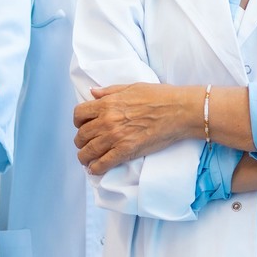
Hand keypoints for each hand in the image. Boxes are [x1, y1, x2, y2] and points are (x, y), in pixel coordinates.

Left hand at [74, 84, 194, 174]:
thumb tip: (92, 92)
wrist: (178, 110)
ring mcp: (115, 137)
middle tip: (85, 144)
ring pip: (88, 151)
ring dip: (84, 156)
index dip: (78, 121)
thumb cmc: (159, 96)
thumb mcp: (131, 87)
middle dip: (81, 140)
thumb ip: (109, 91)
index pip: (79, 114)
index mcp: (107, 103)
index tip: (82, 125)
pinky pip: (103, 163)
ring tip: (86, 159)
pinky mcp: (126, 151)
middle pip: (82, 135)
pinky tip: (94, 169)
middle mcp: (107, 121)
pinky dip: (95, 168)